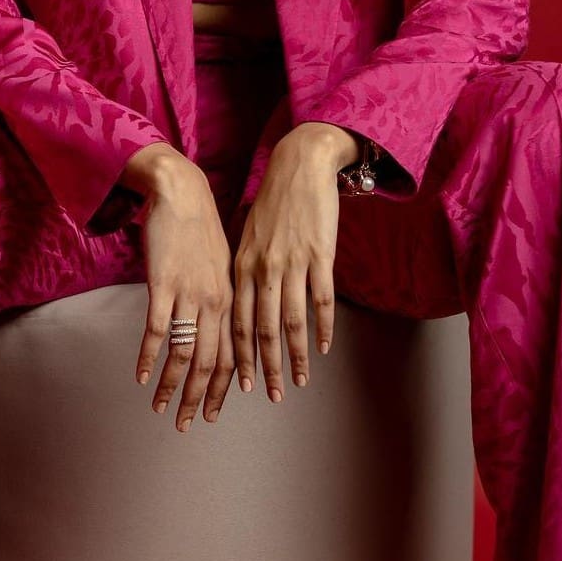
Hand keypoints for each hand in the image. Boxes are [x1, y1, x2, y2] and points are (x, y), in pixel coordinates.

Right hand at [131, 153, 236, 430]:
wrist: (181, 192)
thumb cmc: (198, 228)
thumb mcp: (218, 265)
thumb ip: (216, 298)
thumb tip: (211, 329)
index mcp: (229, 299)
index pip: (230, 355)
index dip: (222, 388)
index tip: (214, 412)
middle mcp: (214, 302)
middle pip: (209, 363)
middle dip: (198, 399)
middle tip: (187, 425)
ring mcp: (189, 294)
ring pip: (185, 353)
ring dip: (172, 387)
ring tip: (160, 408)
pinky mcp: (164, 284)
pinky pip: (158, 331)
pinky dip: (150, 358)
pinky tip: (142, 377)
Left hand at [232, 123, 350, 400]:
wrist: (299, 165)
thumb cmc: (273, 201)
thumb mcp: (247, 234)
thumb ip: (244, 267)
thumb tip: (240, 297)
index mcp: (242, 266)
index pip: (237, 322)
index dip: (239, 356)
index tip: (241, 383)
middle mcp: (263, 269)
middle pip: (263, 330)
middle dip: (265, 368)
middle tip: (270, 395)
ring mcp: (292, 263)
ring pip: (292, 322)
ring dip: (295, 356)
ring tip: (299, 381)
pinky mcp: (320, 255)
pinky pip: (321, 300)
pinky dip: (323, 328)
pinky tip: (324, 347)